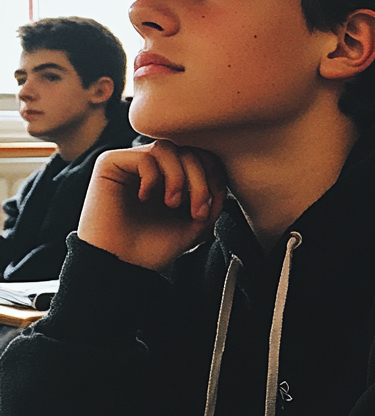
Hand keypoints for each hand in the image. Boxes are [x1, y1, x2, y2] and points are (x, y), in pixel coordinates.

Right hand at [78, 141, 226, 272]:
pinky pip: (144, 156)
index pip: (203, 158)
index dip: (214, 180)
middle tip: (197, 213)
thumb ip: (211, 196)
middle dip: (201, 181)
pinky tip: (145, 198)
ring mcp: (132, 163)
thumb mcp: (195, 222)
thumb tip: (222, 177)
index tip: (209, 213)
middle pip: (189, 151)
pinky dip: (153, 177)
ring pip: (169, 148)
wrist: (120, 266)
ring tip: (173, 204)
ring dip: (180, 177)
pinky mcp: (110, 164)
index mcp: (174, 177)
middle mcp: (154, 166)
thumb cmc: (153, 248)